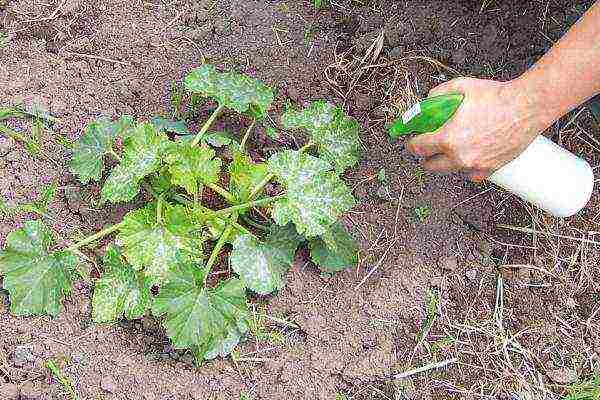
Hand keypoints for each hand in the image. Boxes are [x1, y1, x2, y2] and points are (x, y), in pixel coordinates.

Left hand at [406, 77, 552, 181]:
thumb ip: (438, 94)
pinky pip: (471, 174)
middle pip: (430, 166)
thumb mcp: (461, 87)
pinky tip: (470, 155)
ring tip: (452, 148)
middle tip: (430, 147)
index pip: (418, 148)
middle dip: (427, 156)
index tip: (413, 141)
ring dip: (447, 161)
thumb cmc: (496, 96)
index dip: (412, 144)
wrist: (527, 106)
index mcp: (448, 138)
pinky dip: (468, 167)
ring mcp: (475, 165)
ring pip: (451, 170)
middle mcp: (459, 156)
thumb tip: (427, 102)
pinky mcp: (491, 168)